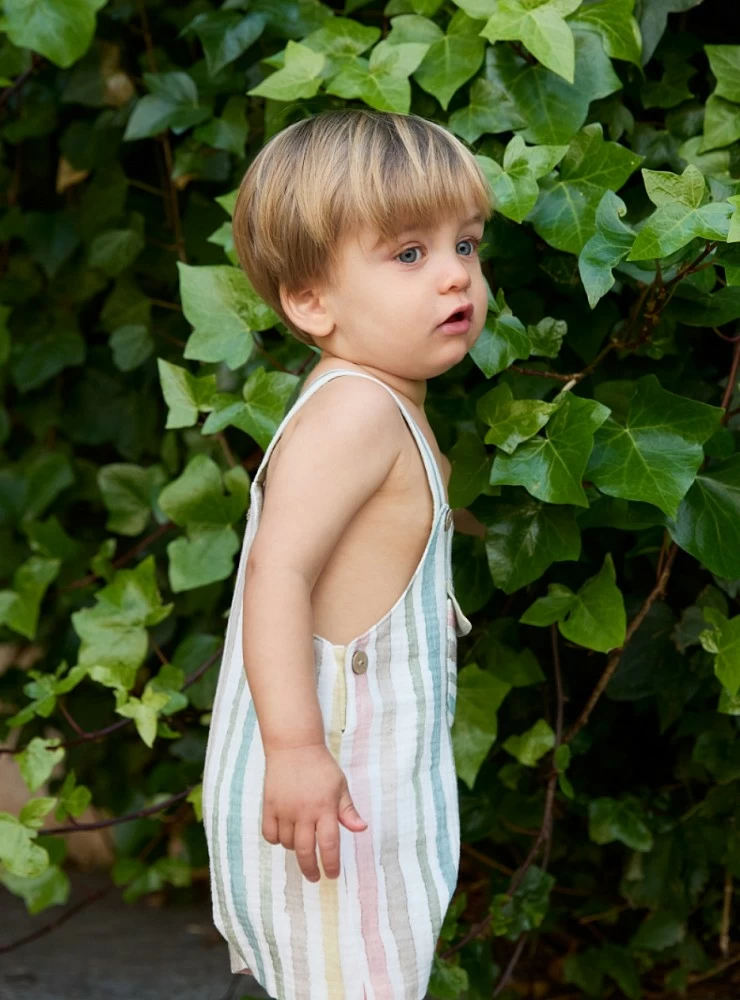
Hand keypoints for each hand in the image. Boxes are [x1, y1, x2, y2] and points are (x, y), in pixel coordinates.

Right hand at [261, 743, 366, 881]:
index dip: (330, 864)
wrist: (294, 747)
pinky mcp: (269, 805)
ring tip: (302, 844)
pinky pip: (270, 834)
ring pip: (288, 844)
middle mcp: (305, 811)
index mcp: (325, 807)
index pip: (329, 844)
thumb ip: (348, 810)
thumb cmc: (321, 766)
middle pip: (305, 851)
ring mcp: (285, 809)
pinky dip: (277, 840)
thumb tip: (361, 829)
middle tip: (314, 877)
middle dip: (310, 869)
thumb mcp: (340, 785)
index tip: (331, 875)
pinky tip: (284, 835)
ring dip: (295, 850)